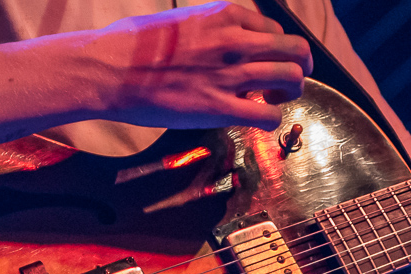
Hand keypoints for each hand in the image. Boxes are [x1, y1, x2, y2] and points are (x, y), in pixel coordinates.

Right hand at [97, 1, 311, 130]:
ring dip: (291, 92)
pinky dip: (272, 119)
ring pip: (290, 79)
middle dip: (300, 67)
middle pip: (294, 50)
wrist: (110, 69)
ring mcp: (230, 75)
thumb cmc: (132, 44)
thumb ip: (205, 29)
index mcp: (226, 15)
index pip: (273, 29)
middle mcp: (236, 41)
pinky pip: (268, 115)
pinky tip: (259, 120)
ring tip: (276, 100)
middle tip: (289, 82)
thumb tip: (210, 42)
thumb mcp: (179, 21)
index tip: (264, 61)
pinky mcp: (220, 108)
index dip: (275, 48)